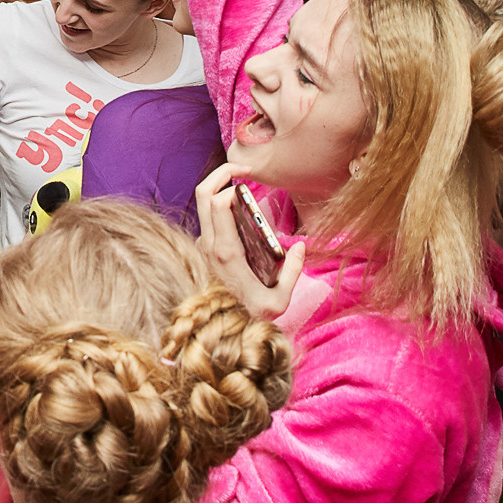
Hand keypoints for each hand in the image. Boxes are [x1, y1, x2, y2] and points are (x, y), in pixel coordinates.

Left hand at [193, 164, 305, 320]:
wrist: (219, 334)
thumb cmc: (250, 317)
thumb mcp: (278, 301)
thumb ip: (292, 272)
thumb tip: (300, 247)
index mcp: (224, 250)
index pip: (216, 201)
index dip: (231, 182)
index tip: (252, 179)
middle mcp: (207, 244)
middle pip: (202, 192)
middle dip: (221, 172)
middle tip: (245, 168)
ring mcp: (202, 246)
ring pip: (202, 203)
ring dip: (221, 188)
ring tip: (246, 187)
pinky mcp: (203, 250)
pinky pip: (209, 218)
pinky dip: (222, 205)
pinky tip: (243, 210)